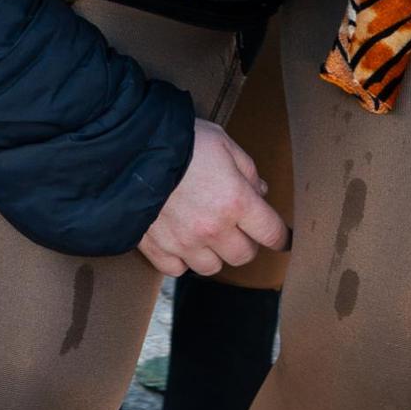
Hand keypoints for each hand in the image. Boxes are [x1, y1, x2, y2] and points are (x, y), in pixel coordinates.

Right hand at [138, 119, 289, 278]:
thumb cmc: (180, 140)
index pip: (271, 233)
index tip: (280, 238)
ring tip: (205, 233)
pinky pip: (177, 269)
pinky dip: (181, 259)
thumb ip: (246, 169)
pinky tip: (179, 240)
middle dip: (244, 242)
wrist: (130, 147)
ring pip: (212, 267)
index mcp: (236, 201)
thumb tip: (260, 190)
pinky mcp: (158, 248)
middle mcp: (214, 228)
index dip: (280, 237)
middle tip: (236, 227)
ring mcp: (184, 242)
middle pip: (243, 256)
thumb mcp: (222, 142)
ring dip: (213, 253)